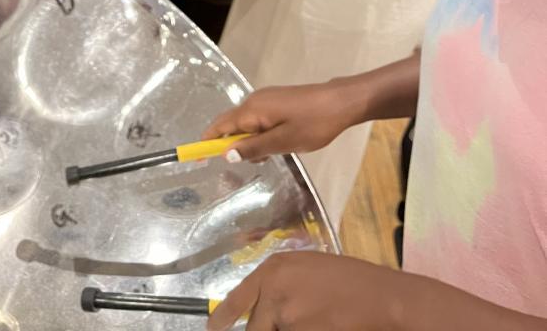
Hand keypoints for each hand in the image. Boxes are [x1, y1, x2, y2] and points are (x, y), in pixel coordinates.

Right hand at [202, 83, 356, 161]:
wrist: (340, 102)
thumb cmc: (313, 123)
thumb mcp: (283, 142)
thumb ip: (254, 148)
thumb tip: (226, 153)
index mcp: (252, 110)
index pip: (220, 126)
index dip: (206, 141)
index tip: (196, 158)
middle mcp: (254, 101)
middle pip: (231, 124)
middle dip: (230, 145)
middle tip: (243, 165)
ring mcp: (266, 99)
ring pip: (246, 124)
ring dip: (249, 142)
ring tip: (268, 156)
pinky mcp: (276, 102)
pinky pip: (258, 120)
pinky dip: (259, 135)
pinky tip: (275, 146)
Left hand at [207, 252, 409, 330]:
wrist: (380, 297)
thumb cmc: (348, 279)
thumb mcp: (306, 269)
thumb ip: (279, 287)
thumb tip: (262, 309)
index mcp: (274, 270)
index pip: (236, 299)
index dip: (221, 318)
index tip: (213, 329)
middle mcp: (275, 292)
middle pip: (255, 329)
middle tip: (291, 321)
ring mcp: (288, 318)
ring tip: (316, 320)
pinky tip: (323, 325)